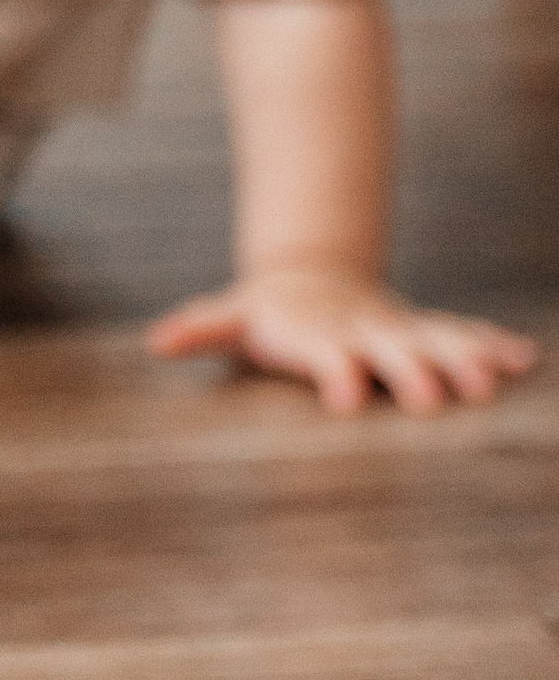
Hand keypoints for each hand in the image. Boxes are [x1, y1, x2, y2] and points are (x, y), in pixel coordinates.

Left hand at [147, 268, 538, 416]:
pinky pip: (465, 336)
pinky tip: (526, 360)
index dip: (333, 374)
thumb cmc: (268, 314)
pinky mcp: (426, 333)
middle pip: (390, 351)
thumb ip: (201, 328)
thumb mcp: (233, 318)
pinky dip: (494, 346)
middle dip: (411, 373)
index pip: (324, 355)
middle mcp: (365, 331)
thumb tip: (157, 341)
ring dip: (465, 360)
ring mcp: (400, 330)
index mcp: (317, 334)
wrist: (311, 279)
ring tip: (493, 381)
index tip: (344, 399)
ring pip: (438, 341)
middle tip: (431, 401)